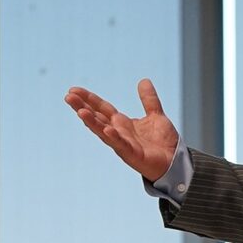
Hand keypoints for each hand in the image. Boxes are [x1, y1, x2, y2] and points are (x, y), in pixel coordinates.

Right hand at [64, 78, 178, 181]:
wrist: (174, 162)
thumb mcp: (156, 115)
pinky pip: (121, 145)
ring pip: (103, 131)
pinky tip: (107, 129)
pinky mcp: (132, 154)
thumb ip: (149, 99)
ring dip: (92, 122)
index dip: (89, 99)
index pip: (102, 108)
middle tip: (68, 96)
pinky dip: (114, 137)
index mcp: (122, 123)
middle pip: (97, 118)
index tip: (74, 89)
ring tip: (80, 111)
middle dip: (82, 107)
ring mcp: (123, 144)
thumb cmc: (162, 143)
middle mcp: (118, 133)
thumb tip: (144, 80)